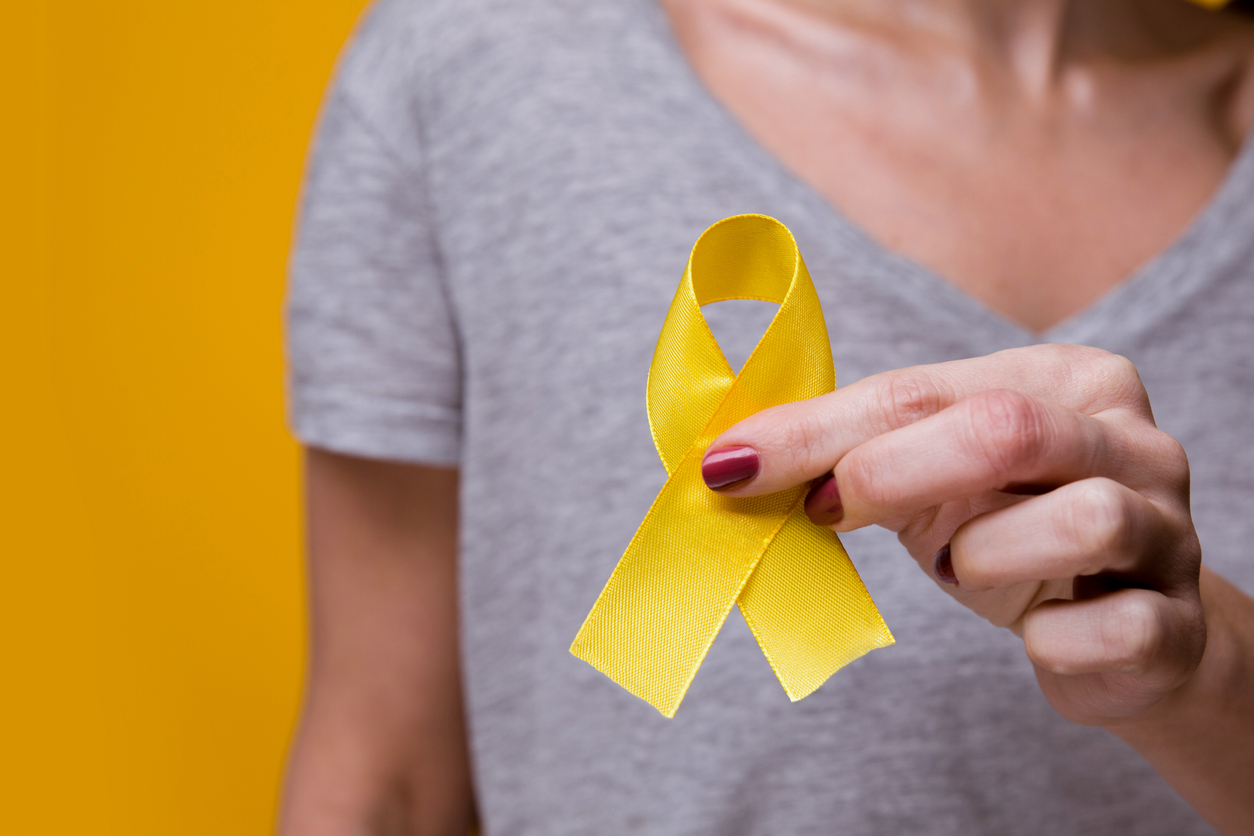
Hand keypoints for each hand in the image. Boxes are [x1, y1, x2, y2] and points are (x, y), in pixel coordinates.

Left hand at [704, 344, 1205, 727]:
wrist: (1120, 627)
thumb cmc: (1008, 530)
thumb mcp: (929, 477)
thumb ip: (847, 454)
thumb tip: (730, 462)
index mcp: (1066, 382)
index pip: (923, 392)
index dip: (819, 430)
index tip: (732, 465)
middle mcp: (1132, 441)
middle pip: (1009, 429)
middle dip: (893, 473)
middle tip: (826, 509)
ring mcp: (1167, 529)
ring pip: (1080, 520)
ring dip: (986, 554)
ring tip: (966, 563)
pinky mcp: (1175, 622)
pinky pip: (1107, 629)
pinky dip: (1049, 639)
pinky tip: (1038, 628)